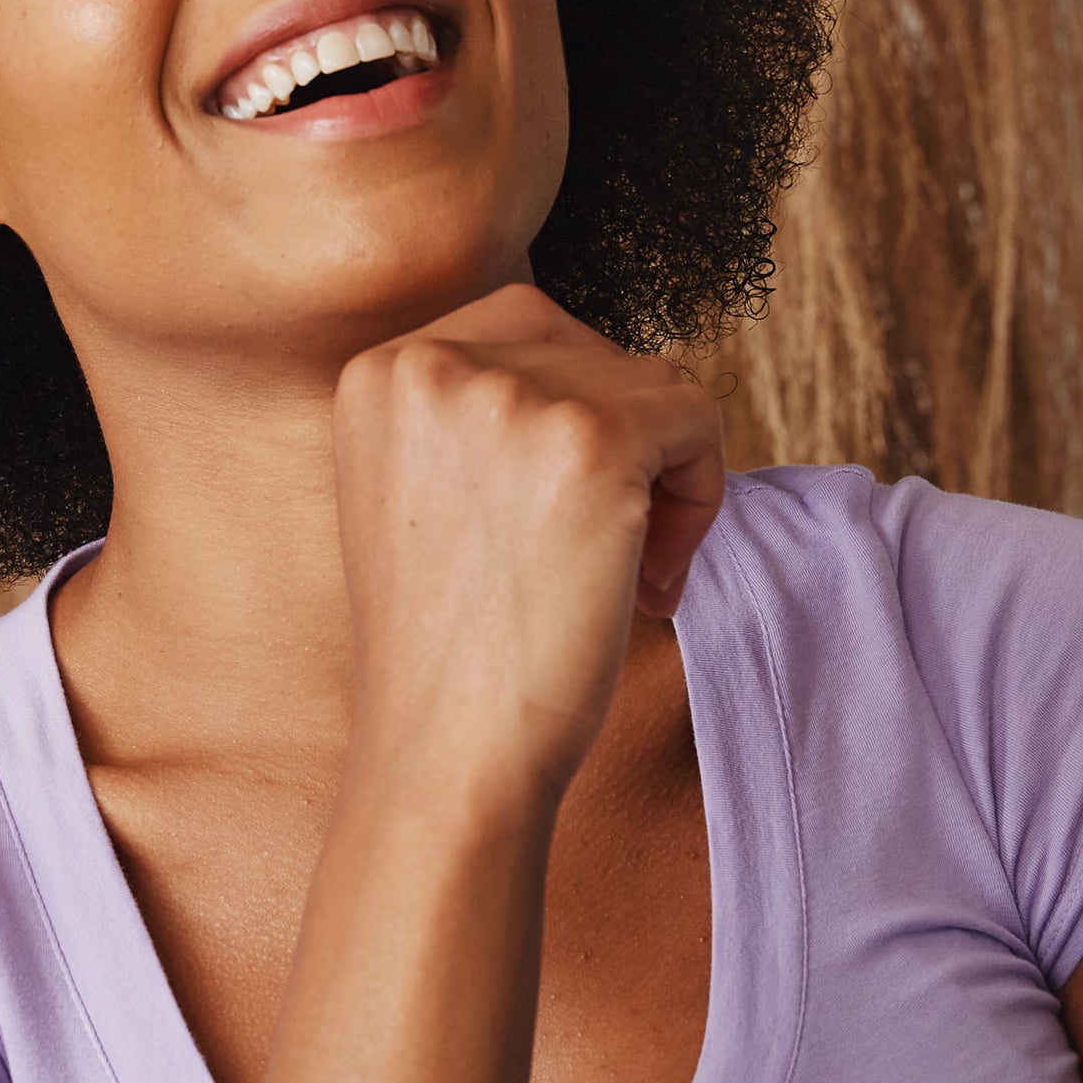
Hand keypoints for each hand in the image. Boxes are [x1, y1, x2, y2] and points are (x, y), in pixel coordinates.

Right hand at [330, 282, 725, 794]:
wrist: (445, 754)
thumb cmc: (447, 652)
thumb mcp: (419, 496)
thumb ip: (474, 418)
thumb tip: (596, 374)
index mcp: (380, 373)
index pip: (522, 329)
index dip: (568, 413)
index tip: (553, 515)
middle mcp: (432, 363)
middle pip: (592, 351)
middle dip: (621, 449)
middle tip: (605, 556)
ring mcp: (511, 395)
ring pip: (652, 384)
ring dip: (664, 480)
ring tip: (628, 577)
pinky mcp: (591, 440)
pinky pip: (697, 418)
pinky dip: (702, 498)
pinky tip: (653, 581)